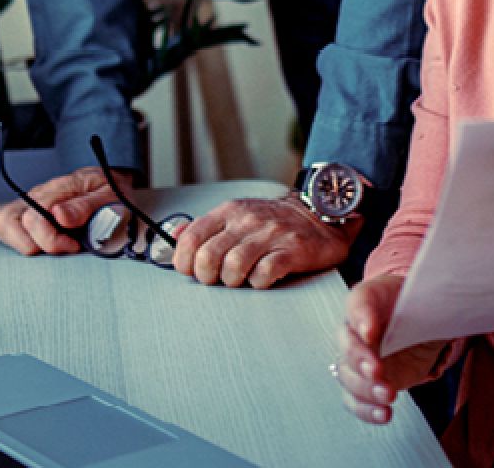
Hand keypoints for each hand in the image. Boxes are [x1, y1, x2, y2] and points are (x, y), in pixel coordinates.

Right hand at [0, 165, 134, 255]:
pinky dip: (15, 238)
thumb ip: (85, 206)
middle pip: (7, 220)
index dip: (51, 241)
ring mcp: (30, 202)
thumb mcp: (110, 196)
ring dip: (20, 242)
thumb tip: (59, 215)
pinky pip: (4, 224)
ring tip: (49, 245)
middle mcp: (39, 194)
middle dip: (33, 244)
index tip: (74, 245)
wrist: (116, 184)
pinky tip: (40, 242)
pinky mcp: (27, 212)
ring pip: (1, 221)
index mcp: (59, 188)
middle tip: (62, 246)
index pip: (34, 218)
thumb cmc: (114, 191)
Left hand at [170, 194, 356, 287]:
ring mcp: (271, 234)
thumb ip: (205, 226)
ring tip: (240, 279)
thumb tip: (175, 235)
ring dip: (232, 281)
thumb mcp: (237, 214)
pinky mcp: (292, 251)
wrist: (319, 215)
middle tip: (217, 279)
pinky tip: (262, 279)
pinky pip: (264, 274)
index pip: (191, 237)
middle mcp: (248, 220)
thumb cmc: (274, 221)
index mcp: (230, 211)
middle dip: (207, 276)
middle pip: (209, 256)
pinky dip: (258, 283)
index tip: (191, 271)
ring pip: (233, 266)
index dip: (185, 261)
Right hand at [335, 274, 448, 424]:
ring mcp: (360, 359)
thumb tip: (428, 304)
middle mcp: (357, 330)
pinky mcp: (368, 382)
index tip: (371, 333)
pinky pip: (357, 399)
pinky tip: (384, 413)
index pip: (357, 304)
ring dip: (365, 389)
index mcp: (367, 300)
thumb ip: (419, 296)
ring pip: (348, 376)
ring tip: (389, 395)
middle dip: (360, 361)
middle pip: (347, 346)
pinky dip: (367, 410)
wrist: (423, 320)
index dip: (361, 319)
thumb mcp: (420, 292)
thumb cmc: (415, 302)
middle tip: (377, 370)